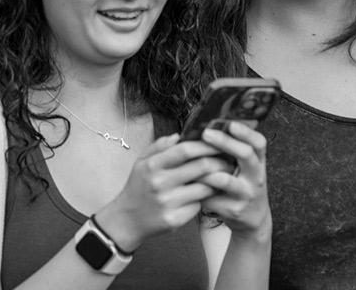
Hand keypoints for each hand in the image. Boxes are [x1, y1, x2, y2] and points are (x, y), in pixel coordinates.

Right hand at [95, 134, 230, 251]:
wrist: (127, 220)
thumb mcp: (141, 163)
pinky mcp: (175, 220)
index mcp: (152, 166)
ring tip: (223, 176)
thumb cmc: (138, 188)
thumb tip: (179, 135)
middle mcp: (159, 183)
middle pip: (200, 167)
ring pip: (204, 188)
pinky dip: (204, 199)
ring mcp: (168, 203)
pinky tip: (207, 195)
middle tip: (229, 160)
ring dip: (217, 181)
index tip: (218, 143)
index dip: (205, 145)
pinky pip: (199, 205)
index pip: (185, 150)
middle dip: (219, 161)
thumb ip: (158, 146)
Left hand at [197, 122, 270, 238]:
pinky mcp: (234, 210)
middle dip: (224, 142)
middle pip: (245, 155)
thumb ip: (234, 150)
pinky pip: (212, 196)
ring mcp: (246, 194)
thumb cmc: (242, 185)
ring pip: (225, 179)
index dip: (246, 132)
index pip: (259, 143)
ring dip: (206, 169)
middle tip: (206, 133)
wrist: (253, 218)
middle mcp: (256, 177)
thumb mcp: (246, 167)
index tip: (230, 123)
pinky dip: (199, 189)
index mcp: (259, 162)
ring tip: (191, 162)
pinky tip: (189, 183)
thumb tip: (212, 125)